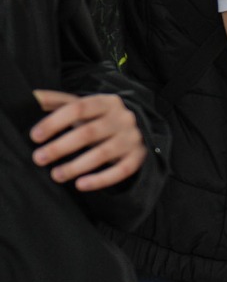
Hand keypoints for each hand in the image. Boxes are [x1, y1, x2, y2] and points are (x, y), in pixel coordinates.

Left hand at [29, 90, 146, 190]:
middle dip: (61, 147)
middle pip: (89, 133)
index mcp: (106, 102)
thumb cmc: (99, 118)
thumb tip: (32, 97)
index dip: (55, 122)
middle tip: (39, 158)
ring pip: (103, 154)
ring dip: (76, 166)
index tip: (34, 136)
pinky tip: (80, 185)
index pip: (78, 108)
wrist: (137, 129)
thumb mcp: (82, 105)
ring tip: (55, 175)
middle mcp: (122, 118)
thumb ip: (57, 101)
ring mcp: (132, 138)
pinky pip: (121, 170)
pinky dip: (100, 179)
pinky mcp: (138, 157)